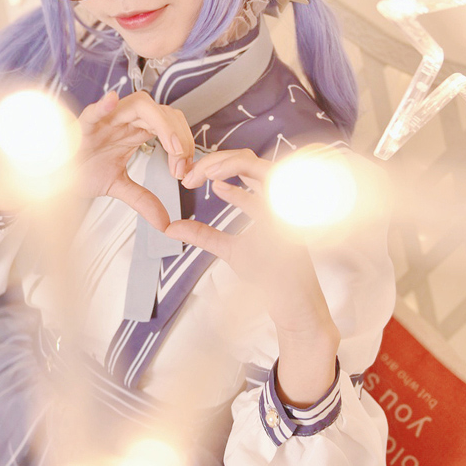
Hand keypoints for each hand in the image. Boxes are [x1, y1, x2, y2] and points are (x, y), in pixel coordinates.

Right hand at [75, 90, 194, 230]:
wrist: (54, 176)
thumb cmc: (81, 169)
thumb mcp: (119, 186)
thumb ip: (143, 200)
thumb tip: (164, 222)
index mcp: (135, 130)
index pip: (170, 123)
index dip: (184, 142)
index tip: (186, 169)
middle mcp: (124, 120)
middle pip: (162, 112)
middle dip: (179, 136)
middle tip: (181, 163)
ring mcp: (105, 120)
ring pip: (140, 106)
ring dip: (162, 124)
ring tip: (170, 145)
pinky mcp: (82, 126)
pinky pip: (94, 112)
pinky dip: (103, 105)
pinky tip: (112, 100)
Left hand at [165, 148, 339, 404]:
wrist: (294, 306)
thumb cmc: (271, 277)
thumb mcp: (229, 249)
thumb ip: (202, 235)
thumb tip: (171, 227)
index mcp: (268, 200)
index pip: (242, 166)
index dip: (213, 164)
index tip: (188, 178)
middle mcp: (278, 199)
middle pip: (249, 159)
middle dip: (217, 159)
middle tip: (190, 173)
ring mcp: (285, 208)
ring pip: (258, 167)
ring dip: (227, 165)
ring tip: (202, 173)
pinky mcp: (287, 223)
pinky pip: (267, 194)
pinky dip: (241, 186)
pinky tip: (218, 188)